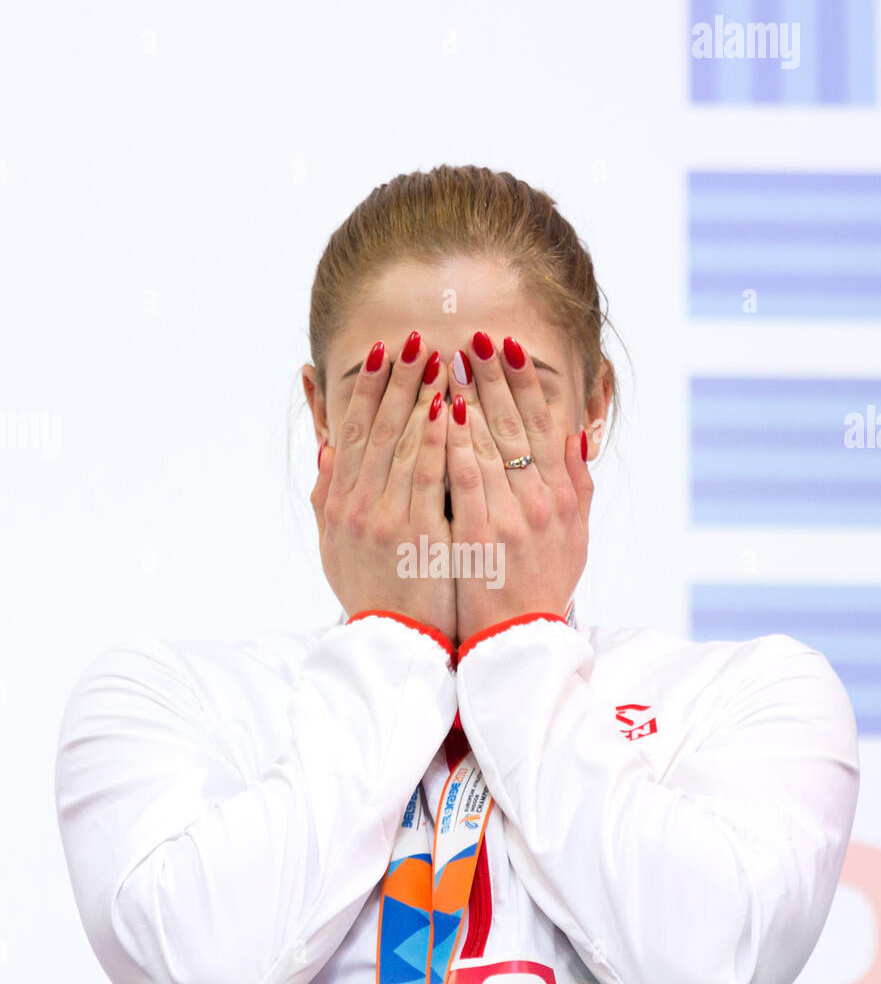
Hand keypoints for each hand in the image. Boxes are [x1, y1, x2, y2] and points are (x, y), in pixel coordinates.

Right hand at [311, 335, 455, 643]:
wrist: (392, 645)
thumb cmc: (371, 593)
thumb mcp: (334, 545)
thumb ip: (329, 495)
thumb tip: (328, 447)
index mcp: (341, 504)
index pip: (355, 433)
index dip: (369, 390)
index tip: (384, 354)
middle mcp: (359, 506)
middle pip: (378, 429)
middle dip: (397, 380)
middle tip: (413, 339)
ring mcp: (387, 519)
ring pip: (403, 445)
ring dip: (420, 397)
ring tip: (437, 358)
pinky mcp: (419, 535)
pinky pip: (429, 478)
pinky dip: (436, 440)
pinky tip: (447, 408)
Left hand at [445, 333, 592, 642]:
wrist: (520, 641)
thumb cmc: (543, 587)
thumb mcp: (575, 536)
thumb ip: (578, 484)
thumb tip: (577, 434)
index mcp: (562, 496)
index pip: (543, 425)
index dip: (525, 383)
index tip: (507, 348)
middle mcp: (541, 501)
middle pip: (516, 426)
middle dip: (494, 377)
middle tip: (474, 337)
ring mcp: (511, 517)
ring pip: (490, 444)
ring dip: (471, 397)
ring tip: (451, 360)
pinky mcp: (480, 536)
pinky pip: (466, 479)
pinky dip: (457, 442)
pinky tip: (445, 412)